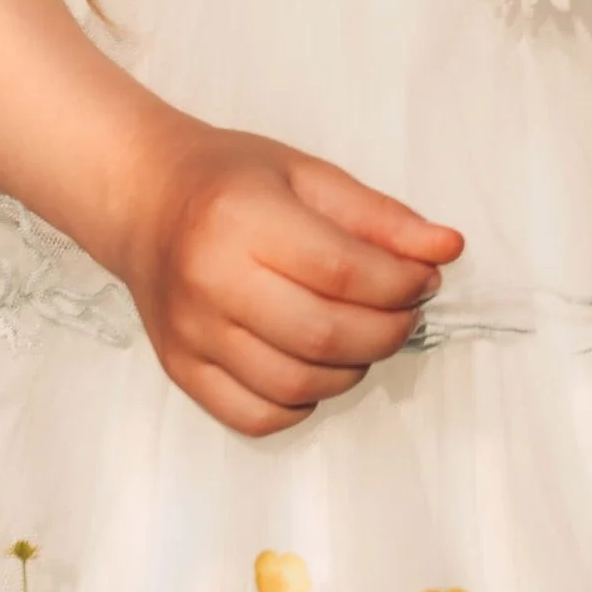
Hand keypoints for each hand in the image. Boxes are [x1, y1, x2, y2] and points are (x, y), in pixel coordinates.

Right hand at [110, 119, 464, 436]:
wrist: (144, 200)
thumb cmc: (230, 180)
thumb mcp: (308, 175)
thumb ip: (379, 216)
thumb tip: (447, 248)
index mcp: (241, 219)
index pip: (343, 272)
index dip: (401, 283)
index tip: (425, 278)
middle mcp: (209, 281)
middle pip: (324, 335)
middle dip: (387, 331)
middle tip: (402, 310)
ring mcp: (190, 334)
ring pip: (296, 383)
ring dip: (353, 368)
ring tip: (361, 333)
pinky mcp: (180, 370)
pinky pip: (256, 416)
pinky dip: (303, 402)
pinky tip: (315, 364)